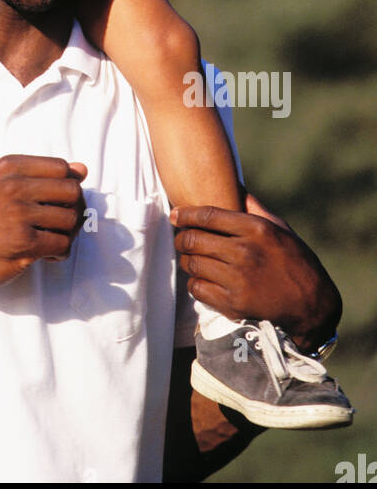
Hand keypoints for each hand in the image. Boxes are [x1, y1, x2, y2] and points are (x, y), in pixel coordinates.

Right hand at [0, 155, 86, 291]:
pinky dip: (59, 253)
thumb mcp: (5, 186)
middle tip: (58, 225)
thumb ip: (43, 177)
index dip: (66, 187)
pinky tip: (44, 255)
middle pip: (72, 192)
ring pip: (71, 220)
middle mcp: (12, 185)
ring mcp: (17, 213)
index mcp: (10, 166)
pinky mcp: (23, 241)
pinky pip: (62, 244)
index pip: (62, 168)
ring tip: (48, 241)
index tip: (55, 204)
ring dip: (67, 236)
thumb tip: (82, 169)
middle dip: (73, 211)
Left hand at [170, 194, 340, 351]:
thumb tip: (234, 183)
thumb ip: (254, 207)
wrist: (312, 304)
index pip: (208, 215)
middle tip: (181, 239)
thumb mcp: (280, 228)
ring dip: (187, 261)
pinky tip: (202, 279)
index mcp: (256, 229)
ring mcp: (238, 279)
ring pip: (193, 264)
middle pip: (194, 239)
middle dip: (181, 239)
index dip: (185, 214)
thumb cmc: (295, 261)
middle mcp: (245, 252)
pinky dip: (195, 283)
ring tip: (190, 258)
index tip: (175, 215)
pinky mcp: (234, 304)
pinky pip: (198, 289)